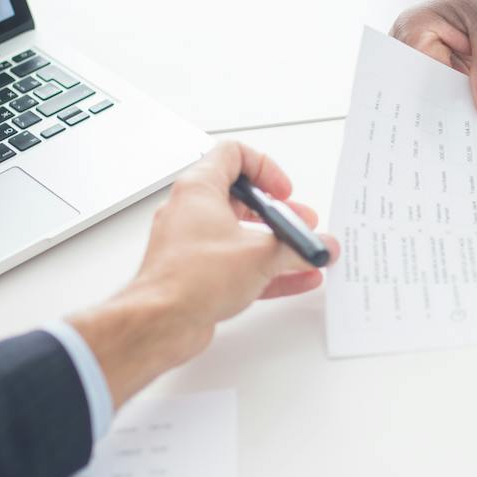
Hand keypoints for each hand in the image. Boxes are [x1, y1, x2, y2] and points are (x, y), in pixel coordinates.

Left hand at [69, 142, 338, 406]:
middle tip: (297, 223)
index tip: (282, 191)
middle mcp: (190, 211)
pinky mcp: (195, 273)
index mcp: (198, 189)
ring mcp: (191, 244)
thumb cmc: (190, 278)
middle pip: (240, 198)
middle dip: (276, 213)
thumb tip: (316, 246)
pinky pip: (236, 264)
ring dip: (273, 244)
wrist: (161, 322)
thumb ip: (296, 248)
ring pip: (239, 235)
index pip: (233, 154)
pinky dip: (263, 268)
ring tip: (300, 254)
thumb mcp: (260, 256)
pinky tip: (291, 279)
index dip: (265, 168)